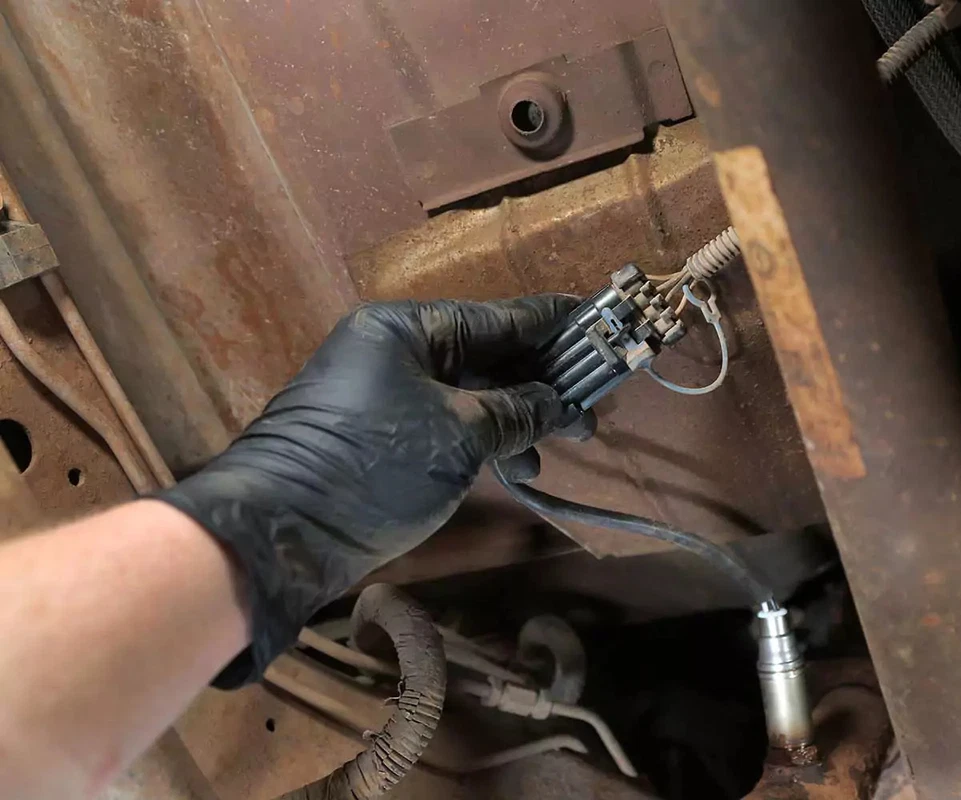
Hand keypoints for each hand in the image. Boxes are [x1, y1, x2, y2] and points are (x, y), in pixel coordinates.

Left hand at [160, 296, 573, 685]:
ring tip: (568, 440)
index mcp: (406, 330)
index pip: (495, 317)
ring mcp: (386, 398)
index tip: (596, 321)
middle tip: (595, 404)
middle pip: (485, 356)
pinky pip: (450, 425)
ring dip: (519, 417)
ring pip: (471, 396)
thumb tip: (559, 402)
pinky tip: (521, 463)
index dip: (550, 323)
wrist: (283, 533)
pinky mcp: (384, 440)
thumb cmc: (375, 465)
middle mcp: (395, 354)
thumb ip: (516, 411)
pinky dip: (487, 440)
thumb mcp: (459, 434)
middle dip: (542, 381)